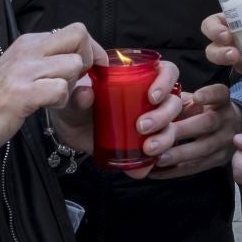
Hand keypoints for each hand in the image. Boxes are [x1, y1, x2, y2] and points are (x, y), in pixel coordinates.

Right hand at [0, 23, 105, 161]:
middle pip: (79, 36)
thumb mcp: (19, 73)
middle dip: (87, 60)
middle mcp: (27, 50)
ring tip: (53, 98)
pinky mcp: (21, 94)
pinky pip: (60, 90)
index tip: (90, 70)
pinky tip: (45, 108)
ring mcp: (23, 71)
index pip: (75, 30)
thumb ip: (45, 65)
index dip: (90, 50)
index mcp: (28, 43)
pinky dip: (60, 102)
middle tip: (75, 82)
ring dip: (72, 85)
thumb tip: (79, 65)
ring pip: (73, 64)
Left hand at [48, 59, 185, 181]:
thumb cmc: (75, 105)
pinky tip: (142, 169)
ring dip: (164, 139)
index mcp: (139, 79)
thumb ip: (77, 95)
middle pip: (173, 103)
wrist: (68, 132)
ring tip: (147, 148)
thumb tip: (86, 94)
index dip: (166, 81)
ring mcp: (150, 124)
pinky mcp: (143, 148)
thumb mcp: (72, 98)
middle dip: (163, 116)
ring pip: (172, 128)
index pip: (167, 72)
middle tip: (142, 126)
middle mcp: (150, 101)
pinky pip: (157, 156)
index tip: (152, 97)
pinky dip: (151, 164)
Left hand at [147, 83, 240, 179]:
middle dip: (180, 131)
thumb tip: (146, 106)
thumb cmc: (201, 111)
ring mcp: (225, 142)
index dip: (209, 95)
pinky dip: (175, 170)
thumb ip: (175, 102)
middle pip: (207, 123)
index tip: (196, 98)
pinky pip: (197, 167)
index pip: (219, 94)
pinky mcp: (219, 160)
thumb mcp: (193, 101)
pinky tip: (157, 170)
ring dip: (178, 154)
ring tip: (156, 158)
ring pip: (203, 148)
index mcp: (220, 101)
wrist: (229, 128)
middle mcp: (226, 120)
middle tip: (153, 139)